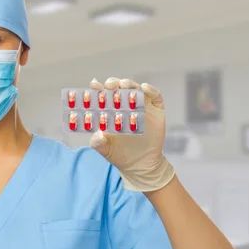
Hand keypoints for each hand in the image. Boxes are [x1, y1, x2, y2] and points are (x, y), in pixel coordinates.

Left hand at [88, 77, 174, 191]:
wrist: (140, 164)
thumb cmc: (119, 154)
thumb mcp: (105, 150)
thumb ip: (98, 143)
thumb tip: (97, 135)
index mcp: (109, 111)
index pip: (102, 96)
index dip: (97, 88)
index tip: (93, 84)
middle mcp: (125, 105)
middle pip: (118, 88)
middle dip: (113, 83)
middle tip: (109, 85)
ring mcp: (141, 106)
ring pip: (135, 89)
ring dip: (129, 85)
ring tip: (124, 85)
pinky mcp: (156, 110)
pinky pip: (155, 96)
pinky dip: (150, 90)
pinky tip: (144, 88)